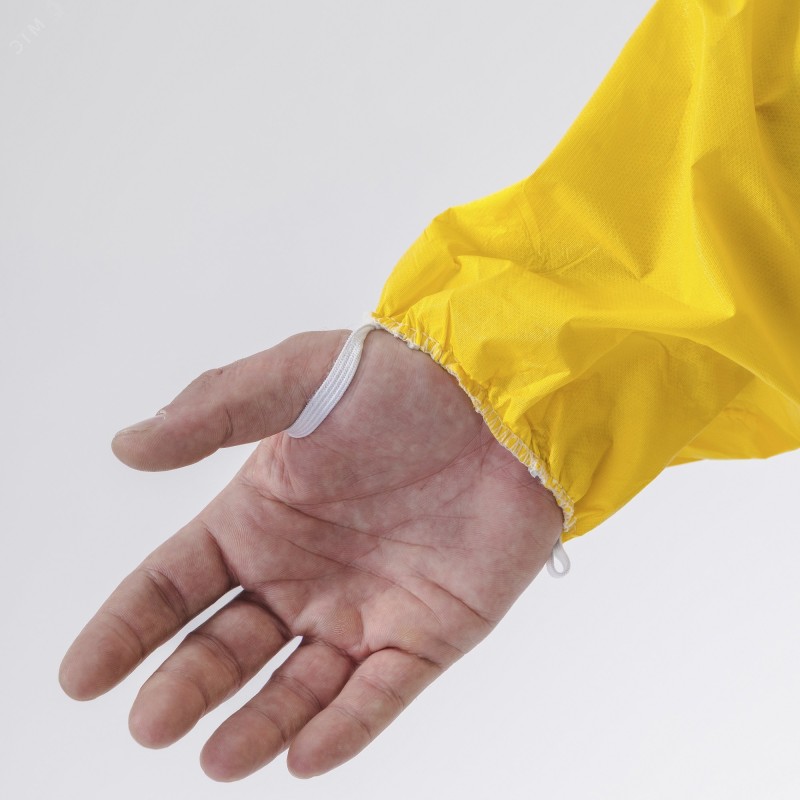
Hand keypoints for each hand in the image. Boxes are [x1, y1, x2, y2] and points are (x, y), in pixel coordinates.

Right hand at [59, 327, 562, 779]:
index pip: (176, 583)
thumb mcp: (299, 378)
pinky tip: (303, 756)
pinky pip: (379, 694)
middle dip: (185, 685)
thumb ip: (213, 410)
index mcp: (262, 518)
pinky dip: (344, 728)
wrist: (502, 398)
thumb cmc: (400, 381)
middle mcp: (304, 573)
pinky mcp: (428, 633)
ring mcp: (365, 609)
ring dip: (256, 724)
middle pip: (226, 645)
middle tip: (149, 722)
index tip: (80, 676)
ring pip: (298, 685)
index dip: (127, 627)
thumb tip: (126, 446)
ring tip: (218, 756)